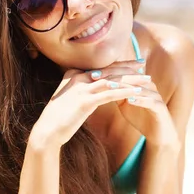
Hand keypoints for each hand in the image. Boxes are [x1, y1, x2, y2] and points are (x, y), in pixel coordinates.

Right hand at [29, 67, 146, 150]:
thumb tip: (94, 85)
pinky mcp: (85, 101)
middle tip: (142, 64)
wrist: (47, 131)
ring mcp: (81, 88)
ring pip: (112, 80)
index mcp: (73, 74)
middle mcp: (77, 77)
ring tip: (146, 79)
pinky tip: (137, 93)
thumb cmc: (58, 117)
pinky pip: (110, 94)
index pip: (100, 66)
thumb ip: (80, 88)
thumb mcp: (69, 97)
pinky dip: (125, 92)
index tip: (131, 62)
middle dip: (127, 66)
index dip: (118, 63)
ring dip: (131, 79)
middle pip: (108, 70)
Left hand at [95, 60, 178, 146]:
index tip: (89, 74)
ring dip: (124, 86)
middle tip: (96, 76)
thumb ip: (114, 92)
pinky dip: (140, 100)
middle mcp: (147, 85)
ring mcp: (155, 95)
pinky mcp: (160, 107)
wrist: (157, 134)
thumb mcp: (123, 103)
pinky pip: (150, 101)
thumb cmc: (139, 116)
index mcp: (139, 82)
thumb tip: (98, 84)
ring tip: (110, 86)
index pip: (121, 72)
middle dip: (111, 75)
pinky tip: (130, 100)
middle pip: (129, 75)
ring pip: (139, 86)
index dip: (106, 72)